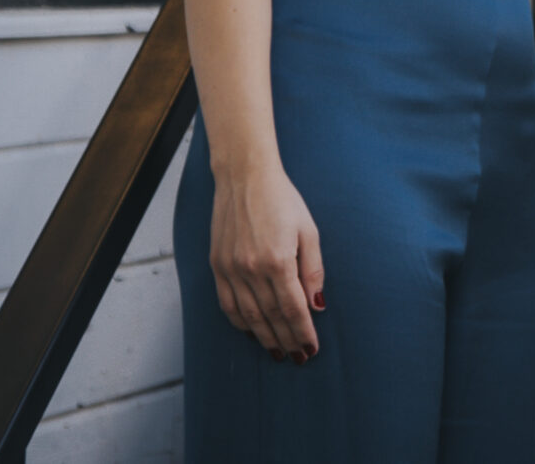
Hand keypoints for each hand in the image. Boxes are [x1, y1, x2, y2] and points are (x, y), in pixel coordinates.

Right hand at [209, 157, 325, 361]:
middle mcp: (252, 269)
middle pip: (272, 317)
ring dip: (264, 337)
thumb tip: (317, 305)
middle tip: (297, 357)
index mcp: (278, 260)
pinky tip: (251, 332)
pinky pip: (227, 304)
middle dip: (287, 340)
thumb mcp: (308, 230)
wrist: (245, 177)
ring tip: (277, 352)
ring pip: (248, 316)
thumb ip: (313, 270)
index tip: (311, 349)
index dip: (303, 332)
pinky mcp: (217, 265)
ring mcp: (231, 269)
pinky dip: (239, 322)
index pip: (293, 309)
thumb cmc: (282, 199)